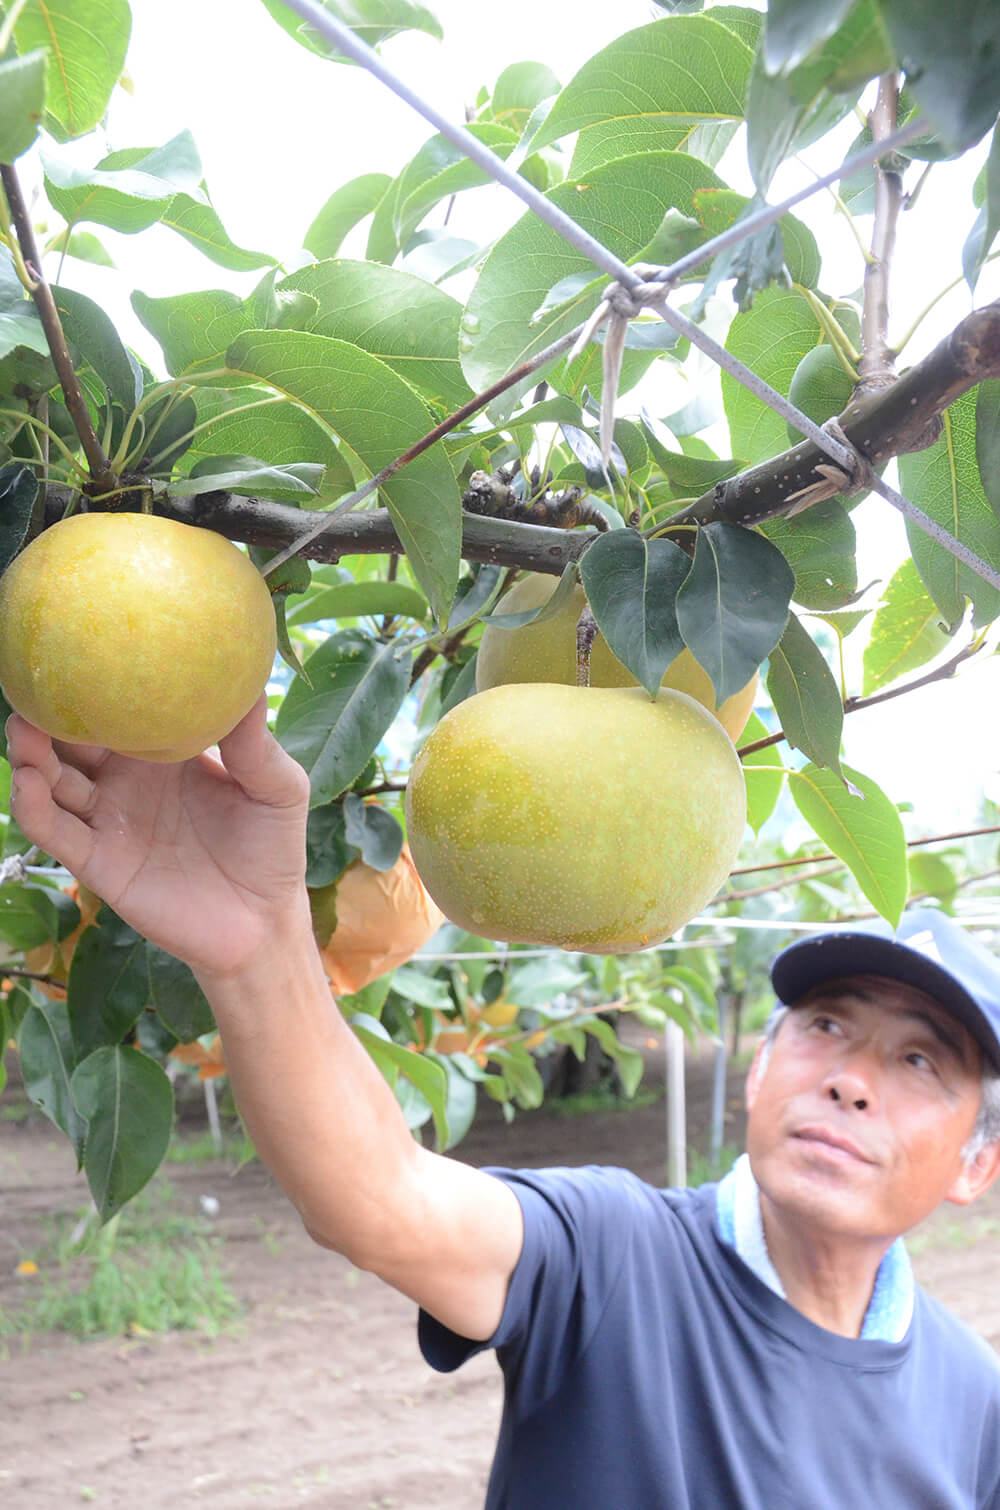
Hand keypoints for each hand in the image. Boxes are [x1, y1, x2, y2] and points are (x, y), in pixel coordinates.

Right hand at [6, 696, 312, 978]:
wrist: (262, 923)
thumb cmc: (272, 847)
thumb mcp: (277, 789)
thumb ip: (257, 744)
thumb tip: (251, 684)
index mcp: (166, 753)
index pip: (123, 709)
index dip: (99, 682)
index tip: (80, 647)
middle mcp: (127, 780)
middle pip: (75, 737)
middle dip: (50, 710)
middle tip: (34, 682)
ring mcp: (108, 820)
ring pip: (54, 779)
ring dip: (32, 754)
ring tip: (22, 728)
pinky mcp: (98, 862)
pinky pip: (55, 832)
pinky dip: (34, 808)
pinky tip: (29, 784)